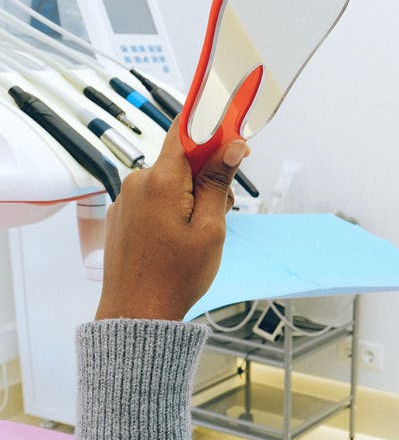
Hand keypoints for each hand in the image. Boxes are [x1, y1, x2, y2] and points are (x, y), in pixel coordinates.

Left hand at [95, 124, 247, 320]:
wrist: (137, 312)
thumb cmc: (177, 275)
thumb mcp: (210, 228)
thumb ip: (219, 182)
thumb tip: (232, 145)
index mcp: (161, 181)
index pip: (185, 131)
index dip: (212, 127)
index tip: (235, 135)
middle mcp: (138, 182)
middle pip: (182, 160)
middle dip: (207, 176)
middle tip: (221, 212)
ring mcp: (126, 199)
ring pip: (170, 181)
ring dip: (192, 196)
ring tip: (198, 233)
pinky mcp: (123, 215)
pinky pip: (155, 198)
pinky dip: (173, 208)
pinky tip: (179, 238)